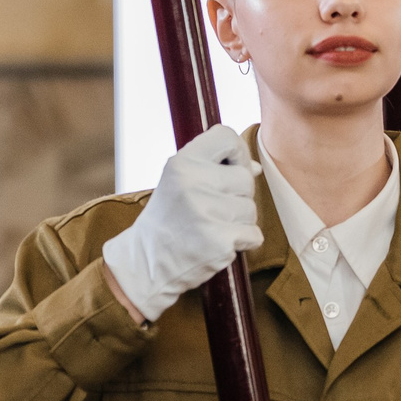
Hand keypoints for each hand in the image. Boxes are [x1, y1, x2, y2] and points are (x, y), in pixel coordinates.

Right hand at [100, 124, 263, 321]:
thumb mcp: (180, 184)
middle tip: (211, 211)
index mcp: (181, 163)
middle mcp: (192, 183)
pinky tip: (218, 244)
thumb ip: (215, 170)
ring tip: (211, 228)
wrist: (146, 264)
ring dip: (239, 222)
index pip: (226, 137)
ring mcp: (205, 212)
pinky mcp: (219, 241)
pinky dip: (243, 242)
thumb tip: (255, 168)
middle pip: (245, 179)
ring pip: (251, 209)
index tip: (228, 169)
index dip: (236, 153)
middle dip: (237, 197)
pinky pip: (254, 234)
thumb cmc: (169, 220)